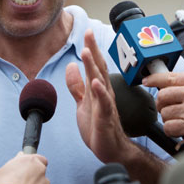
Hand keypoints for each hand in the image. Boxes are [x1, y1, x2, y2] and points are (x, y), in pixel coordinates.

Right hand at [0, 152, 49, 183]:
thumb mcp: (4, 170)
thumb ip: (15, 162)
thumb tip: (19, 158)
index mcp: (31, 160)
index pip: (38, 158)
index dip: (32, 164)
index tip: (27, 169)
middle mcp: (40, 170)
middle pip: (40, 171)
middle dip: (34, 176)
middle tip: (23, 183)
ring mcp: (45, 183)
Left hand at [66, 29, 132, 162]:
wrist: (111, 150)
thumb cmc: (99, 126)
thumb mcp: (83, 103)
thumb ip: (77, 85)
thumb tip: (71, 66)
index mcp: (98, 89)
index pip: (95, 66)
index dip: (91, 49)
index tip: (87, 32)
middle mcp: (104, 94)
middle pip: (98, 69)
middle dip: (94, 51)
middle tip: (89, 34)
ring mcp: (106, 106)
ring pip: (100, 83)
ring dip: (94, 67)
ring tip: (88, 52)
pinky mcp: (105, 120)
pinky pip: (103, 105)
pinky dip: (100, 93)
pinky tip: (95, 83)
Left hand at [143, 72, 183, 145]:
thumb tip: (181, 86)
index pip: (169, 76)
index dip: (154, 79)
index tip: (146, 81)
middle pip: (162, 95)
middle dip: (162, 104)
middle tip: (168, 109)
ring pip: (164, 112)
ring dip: (169, 119)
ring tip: (181, 121)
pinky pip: (169, 127)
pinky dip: (172, 131)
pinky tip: (182, 131)